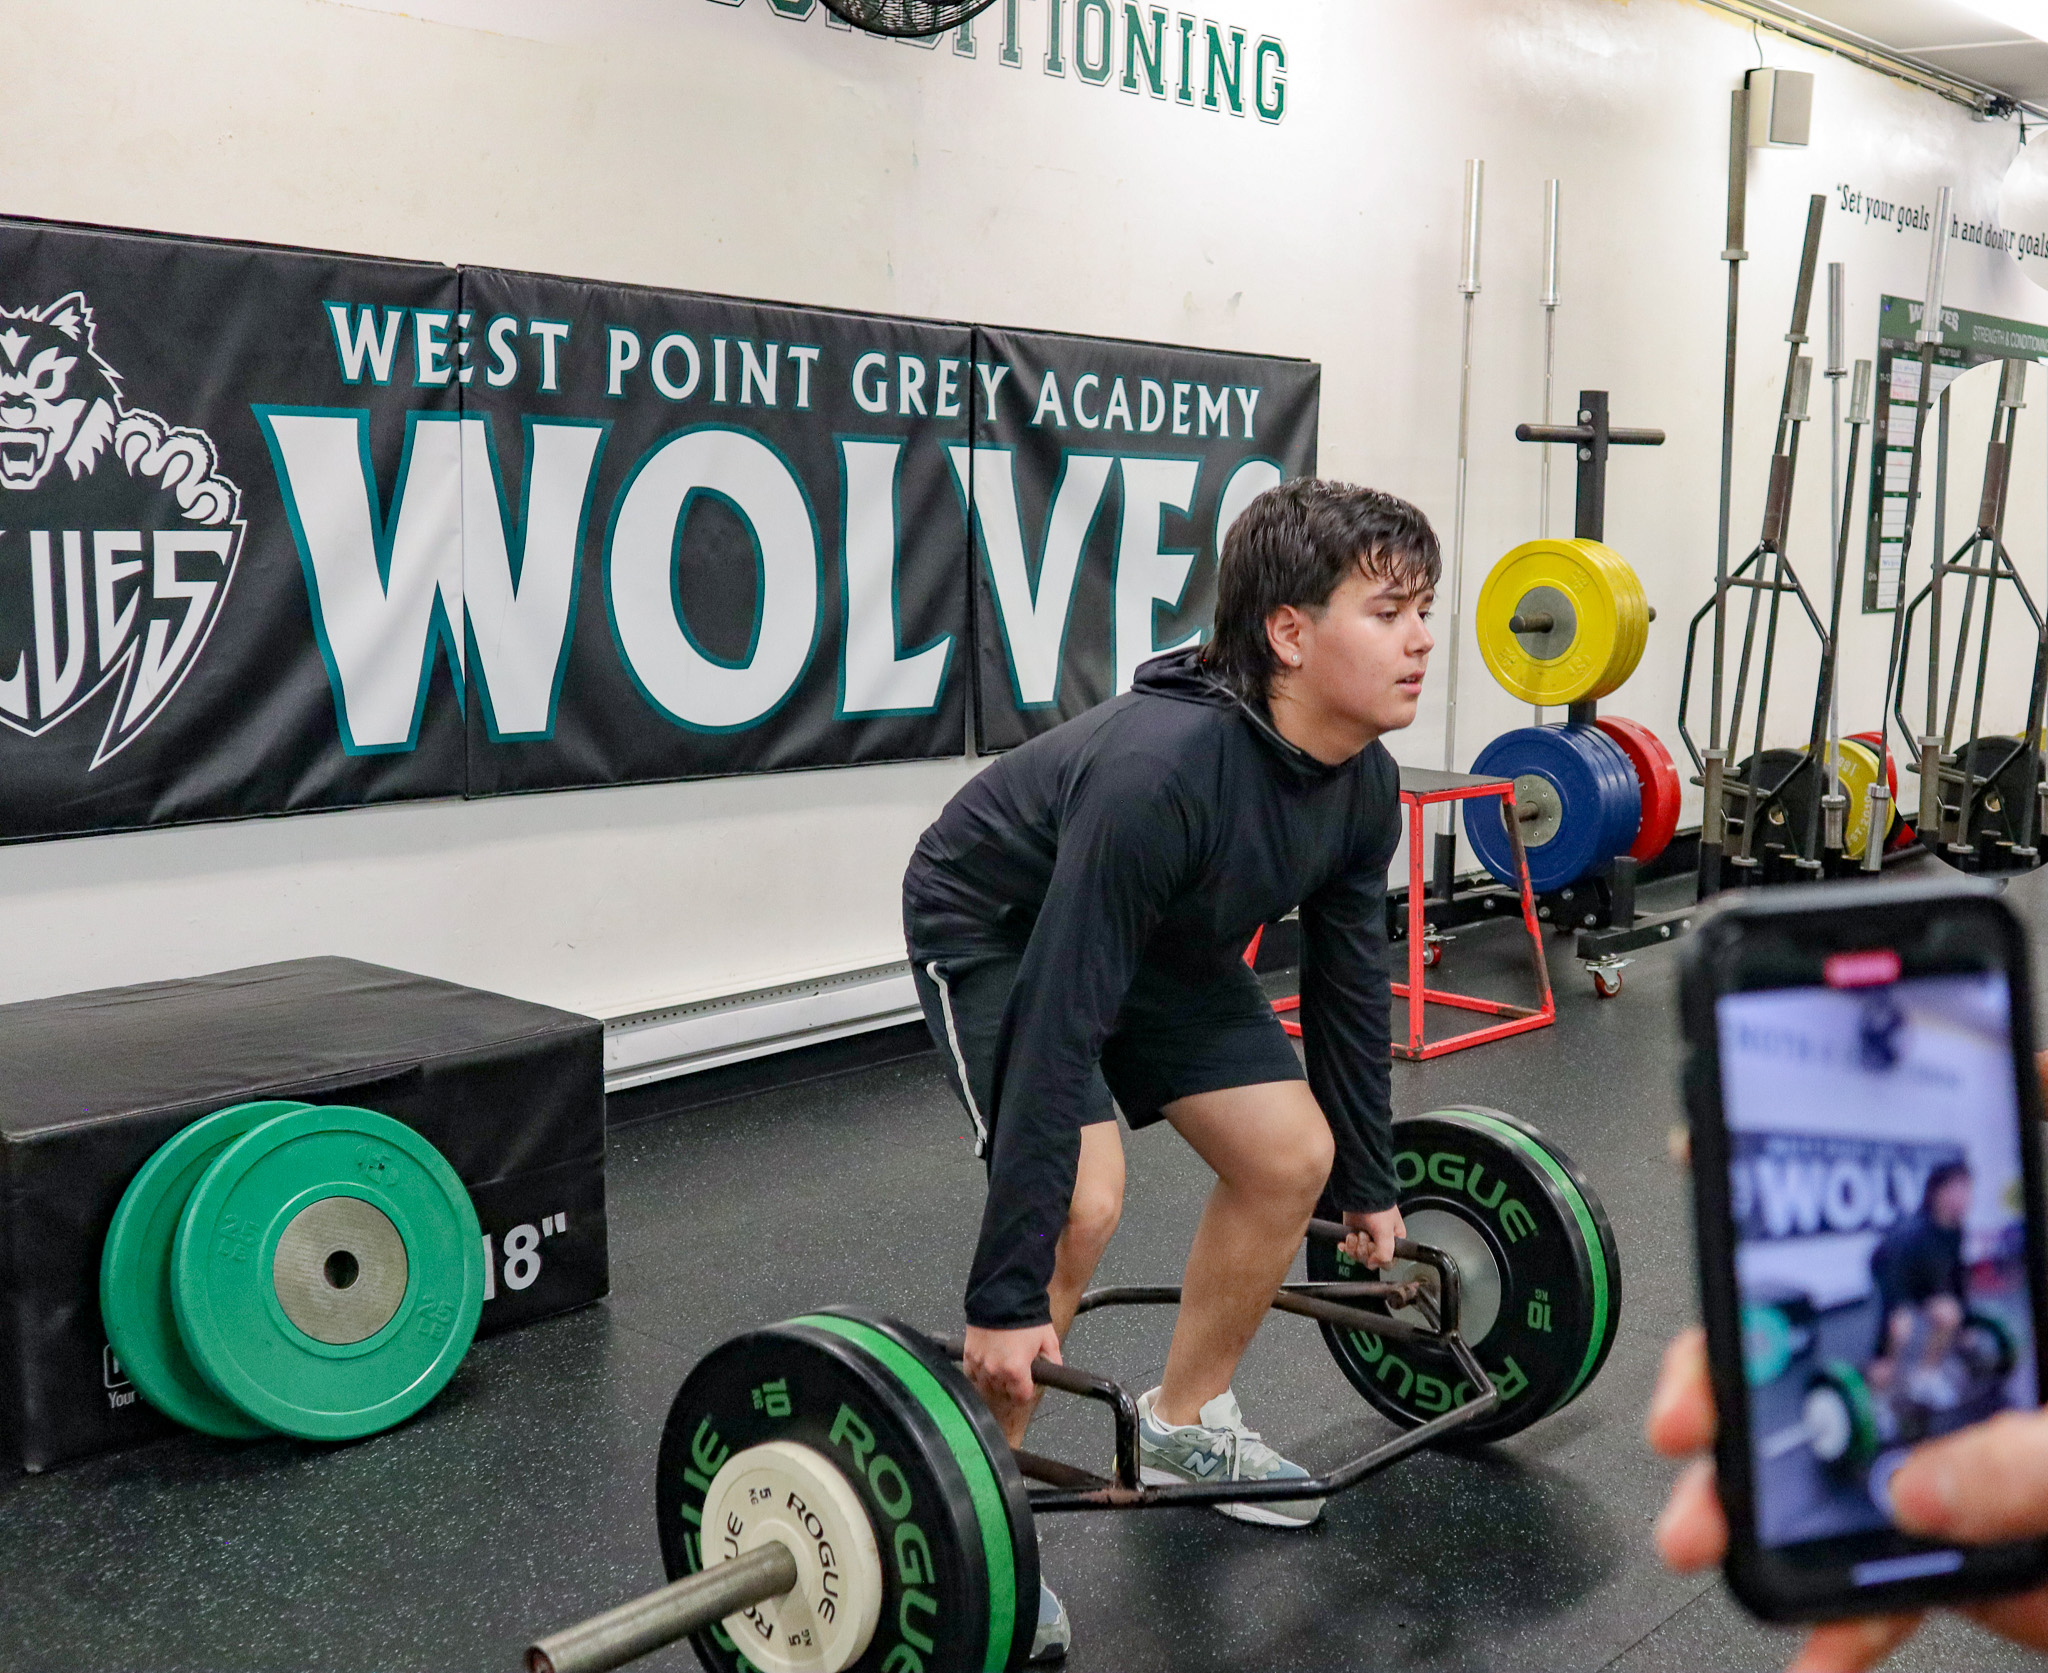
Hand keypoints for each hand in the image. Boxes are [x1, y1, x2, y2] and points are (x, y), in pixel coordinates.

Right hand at [962, 1322, 1061, 1413]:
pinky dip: (978, 1373)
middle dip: (1011, 1385)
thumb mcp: (1047, 1339)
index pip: (1021, 1397)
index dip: (1026, 1391)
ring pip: (986, 1385)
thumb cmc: (1024, 1315)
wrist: (1002, 1294)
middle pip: (1003, 1392)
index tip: (1028, 1384)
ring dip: (995, 1380)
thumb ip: (1053, 1360)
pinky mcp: (969, 1353)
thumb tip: (1054, 1370)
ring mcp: (980, 1363)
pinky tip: (987, 1365)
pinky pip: (971, 1374)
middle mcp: (996, 1370)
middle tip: (1017, 1370)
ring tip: (1002, 1366)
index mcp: (1016, 1370)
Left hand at [1340, 1205, 1403, 1268]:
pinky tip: (1347, 1239)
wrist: (1361, 1194)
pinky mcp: (1354, 1235)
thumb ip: (1385, 1252)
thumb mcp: (1386, 1231)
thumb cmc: (1378, 1208)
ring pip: (1358, 1256)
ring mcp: (1366, 1239)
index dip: (1378, 1258)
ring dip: (1354, 1246)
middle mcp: (1381, 1243)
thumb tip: (1373, 1264)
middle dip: (1363, 1249)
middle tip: (1364, 1235)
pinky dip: (1346, 1246)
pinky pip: (1349, 1249)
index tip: (1373, 1247)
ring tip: (1356, 1233)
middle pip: (1370, 1261)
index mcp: (1394, 1242)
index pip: (1387, 1263)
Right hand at [1648, 1326, 2047, 1669]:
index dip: (1754, 1310)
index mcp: (1969, 1349)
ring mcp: (1931, 1490)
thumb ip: (2016, 1459)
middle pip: (1797, 1398)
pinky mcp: (1941, 1566)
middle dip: (1721, 1430)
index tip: (1706, 1350)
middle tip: (1689, 1459)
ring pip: (1808, 1499)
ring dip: (1746, 1533)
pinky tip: (1812, 1657)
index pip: (1839, 1300)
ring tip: (1712, 1557)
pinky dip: (1831, 1633)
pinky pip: (1866, 1597)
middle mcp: (1933, 1410)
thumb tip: (1909, 1490)